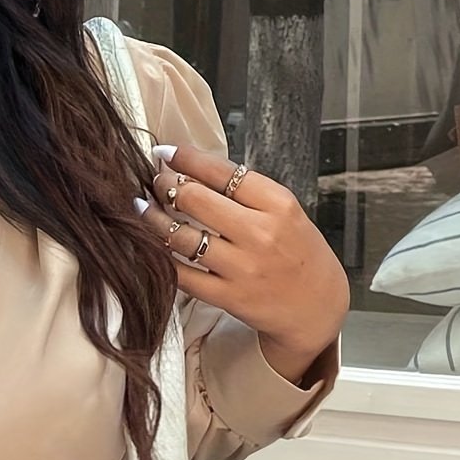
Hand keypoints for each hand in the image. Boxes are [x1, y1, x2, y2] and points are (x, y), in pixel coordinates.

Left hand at [134, 142, 348, 373]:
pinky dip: (161, 258)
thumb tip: (199, 171)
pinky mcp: (227, 296)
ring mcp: (242, 267)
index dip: (188, 159)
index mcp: (277, 204)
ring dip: (154, 220)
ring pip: (182, 237)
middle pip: (197, 200)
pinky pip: (182, 275)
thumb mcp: (286, 214)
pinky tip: (150, 244)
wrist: (316, 307)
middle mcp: (260, 233)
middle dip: (166, 186)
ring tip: (142, 209)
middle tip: (153, 181)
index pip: (224, 173)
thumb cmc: (299, 254)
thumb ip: (249, 195)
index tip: (166, 152)